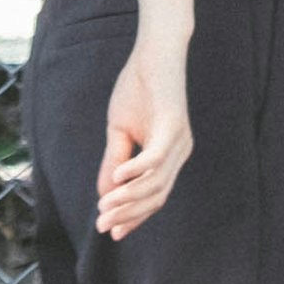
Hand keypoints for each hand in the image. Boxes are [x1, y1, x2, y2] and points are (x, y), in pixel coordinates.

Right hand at [96, 37, 194, 239]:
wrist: (154, 50)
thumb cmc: (137, 87)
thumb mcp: (120, 131)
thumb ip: (115, 162)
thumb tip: (105, 195)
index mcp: (170, 155)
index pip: (155, 196)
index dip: (134, 217)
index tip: (113, 233)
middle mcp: (180, 152)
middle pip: (156, 196)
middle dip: (128, 214)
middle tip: (103, 226)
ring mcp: (179, 139)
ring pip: (155, 182)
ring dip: (128, 198)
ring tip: (104, 206)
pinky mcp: (173, 124)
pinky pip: (155, 158)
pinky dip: (135, 171)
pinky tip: (116, 180)